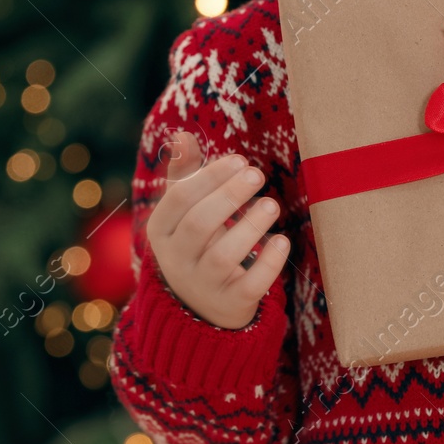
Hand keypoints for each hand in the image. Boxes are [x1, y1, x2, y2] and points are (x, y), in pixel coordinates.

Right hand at [146, 129, 290, 329]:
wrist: (199, 308)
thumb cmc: (195, 244)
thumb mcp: (182, 213)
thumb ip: (185, 176)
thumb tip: (182, 135)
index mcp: (161, 231)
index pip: (179, 199)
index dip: (209, 176)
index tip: (239, 160)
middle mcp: (177, 260)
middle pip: (199, 225)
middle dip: (229, 196)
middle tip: (257, 175)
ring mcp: (202, 285)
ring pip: (222, 256)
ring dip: (249, 227)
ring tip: (271, 204)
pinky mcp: (230, 303)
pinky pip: (249, 286)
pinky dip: (267, 264)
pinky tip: (282, 241)